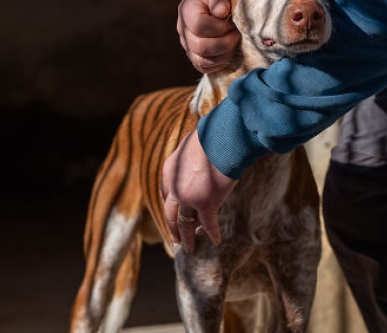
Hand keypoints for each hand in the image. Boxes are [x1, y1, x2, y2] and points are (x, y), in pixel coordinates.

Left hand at [161, 130, 237, 252]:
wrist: (221, 139)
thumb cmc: (212, 137)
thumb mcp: (192, 145)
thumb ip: (190, 157)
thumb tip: (199, 157)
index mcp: (169, 170)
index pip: (165, 193)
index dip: (169, 206)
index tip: (172, 215)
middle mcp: (174, 186)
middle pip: (170, 213)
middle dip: (172, 228)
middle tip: (175, 240)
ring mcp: (188, 197)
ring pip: (184, 223)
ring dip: (187, 238)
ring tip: (190, 249)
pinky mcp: (206, 204)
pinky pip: (208, 224)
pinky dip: (213, 234)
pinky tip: (217, 240)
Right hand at [177, 0, 240, 72]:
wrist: (219, 3)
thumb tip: (221, 12)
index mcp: (187, 8)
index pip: (199, 25)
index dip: (219, 26)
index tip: (232, 19)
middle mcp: (182, 28)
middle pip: (200, 46)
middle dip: (225, 42)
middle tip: (237, 32)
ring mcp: (187, 45)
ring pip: (202, 60)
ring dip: (224, 52)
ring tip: (234, 40)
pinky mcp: (195, 57)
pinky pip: (205, 68)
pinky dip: (220, 61)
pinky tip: (229, 49)